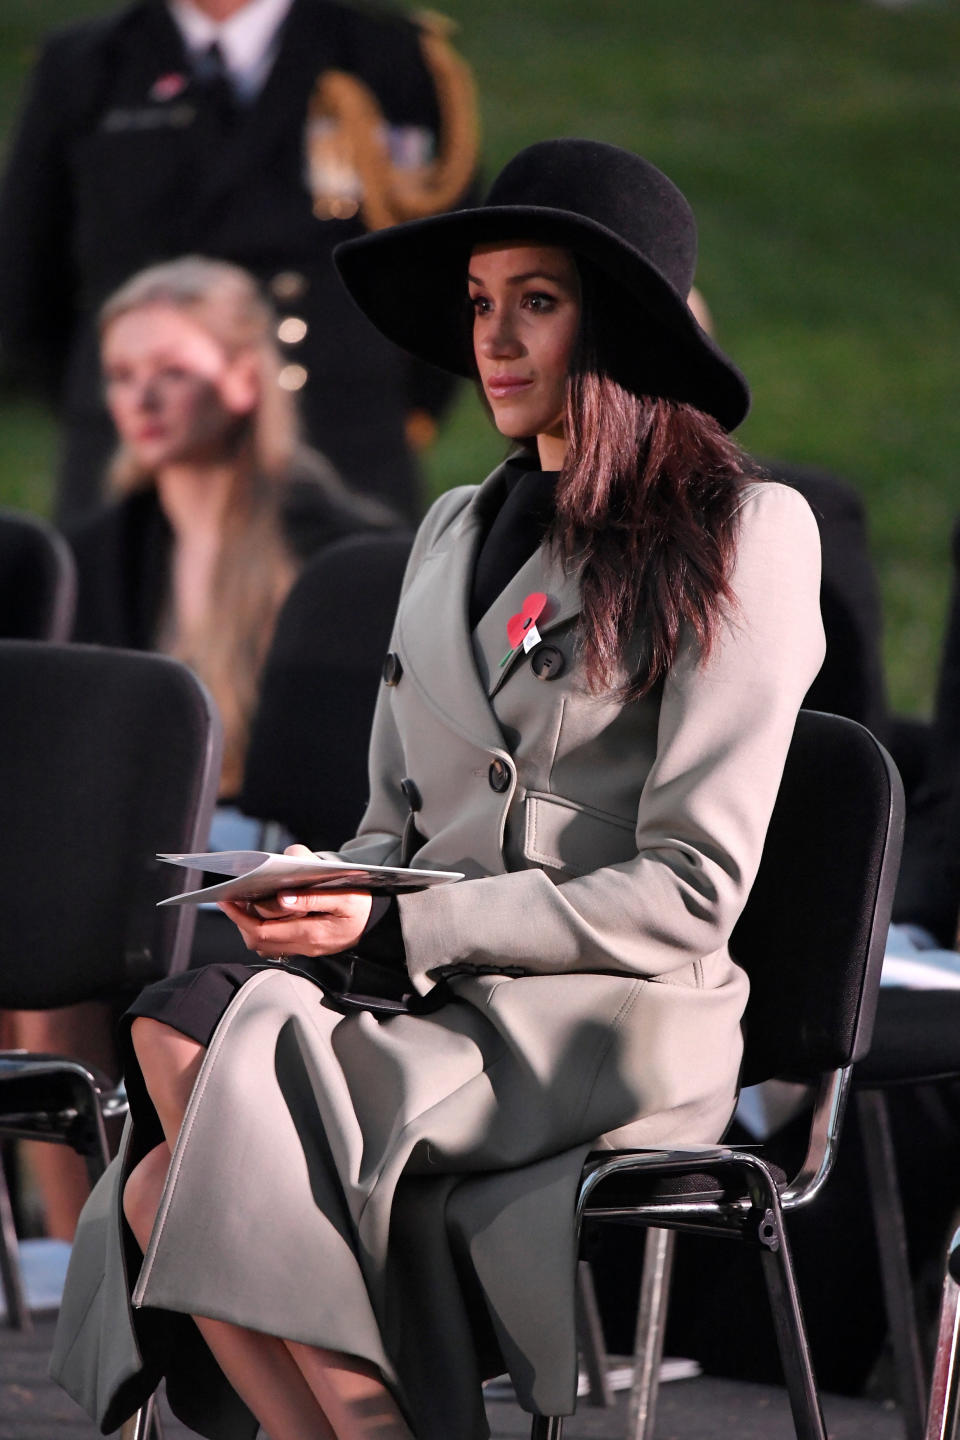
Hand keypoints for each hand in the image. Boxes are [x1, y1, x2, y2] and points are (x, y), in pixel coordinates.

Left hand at [218, 843, 372, 958]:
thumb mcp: (344, 894)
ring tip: (242, 902)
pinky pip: (274, 943)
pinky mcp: (304, 946)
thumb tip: (282, 897)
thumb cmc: (360, 902)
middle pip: (259, 940)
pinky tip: (260, 910)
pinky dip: (261, 928)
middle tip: (230, 898)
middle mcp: (305, 947)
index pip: (265, 931)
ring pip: (264, 945)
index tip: (228, 898)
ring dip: (249, 925)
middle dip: (240, 920)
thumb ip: (313, 895)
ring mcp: (304, 950)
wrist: (377, 920)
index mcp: (313, 934)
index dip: (241, 917)